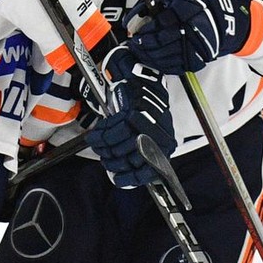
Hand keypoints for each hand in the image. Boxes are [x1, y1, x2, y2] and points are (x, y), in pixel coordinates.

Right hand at [86, 45, 175, 187]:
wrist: (144, 83)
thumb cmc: (146, 112)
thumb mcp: (149, 136)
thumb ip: (140, 154)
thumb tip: (124, 173)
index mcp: (165, 146)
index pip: (148, 171)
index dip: (130, 178)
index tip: (117, 179)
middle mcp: (160, 137)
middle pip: (129, 158)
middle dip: (111, 159)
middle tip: (103, 155)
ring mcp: (149, 124)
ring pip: (119, 143)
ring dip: (103, 145)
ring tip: (97, 143)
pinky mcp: (136, 110)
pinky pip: (114, 127)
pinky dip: (102, 132)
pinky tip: (97, 133)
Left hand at [125, 0, 251, 73]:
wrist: (229, 13)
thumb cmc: (202, 0)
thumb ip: (161, 4)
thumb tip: (139, 15)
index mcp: (188, 8)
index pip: (159, 23)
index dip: (143, 29)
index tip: (133, 32)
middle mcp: (194, 28)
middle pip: (161, 40)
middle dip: (143, 44)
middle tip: (133, 44)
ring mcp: (198, 45)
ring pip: (168, 56)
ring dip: (150, 56)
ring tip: (140, 53)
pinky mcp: (201, 58)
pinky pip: (178, 65)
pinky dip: (163, 64)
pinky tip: (154, 60)